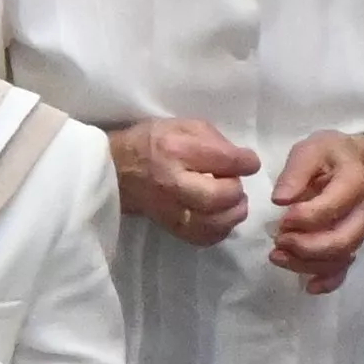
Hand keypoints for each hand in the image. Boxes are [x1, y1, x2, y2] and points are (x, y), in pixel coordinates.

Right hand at [113, 116, 260, 248]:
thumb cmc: (150, 143)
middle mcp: (172, 182)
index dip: (247, 162)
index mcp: (176, 150)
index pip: (225, 160)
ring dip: (232, 213)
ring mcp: (169, 209)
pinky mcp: (169, 226)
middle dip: (235, 190)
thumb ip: (214, 140)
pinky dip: (219, 230)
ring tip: (232, 202)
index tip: (248, 162)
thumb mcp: (181, 126)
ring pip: (213, 223)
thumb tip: (241, 161)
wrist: (115, 170)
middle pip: (218, 197)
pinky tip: (220, 217)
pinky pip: (202, 238)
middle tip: (233, 183)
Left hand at [264, 131, 363, 291]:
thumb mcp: (311, 150)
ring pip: (341, 257)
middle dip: (306, 246)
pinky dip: (329, 281)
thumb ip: (295, 172)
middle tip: (278, 240)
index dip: (304, 217)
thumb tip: (280, 200)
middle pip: (342, 240)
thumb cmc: (331, 154)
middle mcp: (363, 211)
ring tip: (277, 256)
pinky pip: (346, 267)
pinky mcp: (352, 241)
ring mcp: (360, 229)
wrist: (362, 160)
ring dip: (308, 264)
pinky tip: (309, 286)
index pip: (332, 207)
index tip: (282, 216)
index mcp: (354, 182)